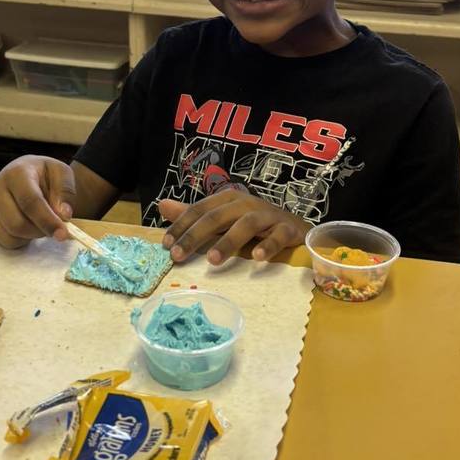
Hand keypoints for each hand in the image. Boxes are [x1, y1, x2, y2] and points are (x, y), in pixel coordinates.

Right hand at [0, 155, 77, 248]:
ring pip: (10, 237)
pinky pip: (4, 243)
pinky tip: (27, 226)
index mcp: (16, 173)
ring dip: (31, 237)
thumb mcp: (61, 173)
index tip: (63, 234)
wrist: (25, 174)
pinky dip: (21, 241)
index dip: (47, 220)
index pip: (30, 202)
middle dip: (40, 231)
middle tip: (52, 226)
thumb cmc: (44, 175)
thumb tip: (63, 215)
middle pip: (17, 224)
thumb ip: (66, 191)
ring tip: (39, 223)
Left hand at [159, 190, 309, 264]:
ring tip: (211, 260)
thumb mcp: (223, 219)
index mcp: (228, 199)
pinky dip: (268, 245)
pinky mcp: (288, 229)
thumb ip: (195, 216)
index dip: (181, 225)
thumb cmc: (255, 224)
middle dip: (195, 235)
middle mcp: (246, 203)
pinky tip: (256, 258)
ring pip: (245, 225)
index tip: (166, 245)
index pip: (200, 209)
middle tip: (178, 255)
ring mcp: (268, 215)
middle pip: (217, 217)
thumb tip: (162, 206)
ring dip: (227, 242)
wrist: (297, 228)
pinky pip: (278, 236)